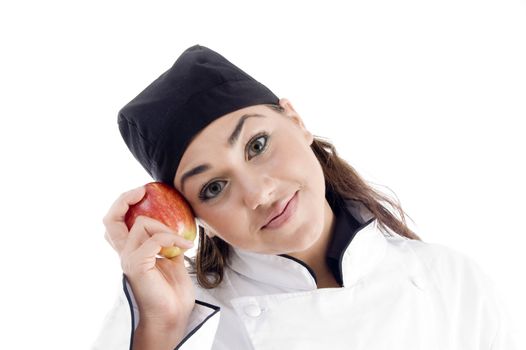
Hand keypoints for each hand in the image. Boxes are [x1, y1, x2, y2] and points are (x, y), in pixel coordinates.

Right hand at [103, 186, 194, 326]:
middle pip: (110, 220)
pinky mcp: (137, 265)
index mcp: (130, 251)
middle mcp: (124, 254)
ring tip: (182, 241)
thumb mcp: (171, 258)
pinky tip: (185, 248)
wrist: (173, 314)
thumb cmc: (172, 290)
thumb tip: (176, 225)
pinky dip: (173, 238)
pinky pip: (155, 239)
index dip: (123, 204)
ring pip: (141, 224)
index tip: (142, 192)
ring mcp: (128, 259)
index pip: (114, 223)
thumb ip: (166, 241)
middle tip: (142, 191)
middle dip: (124, 200)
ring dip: (166, 227)